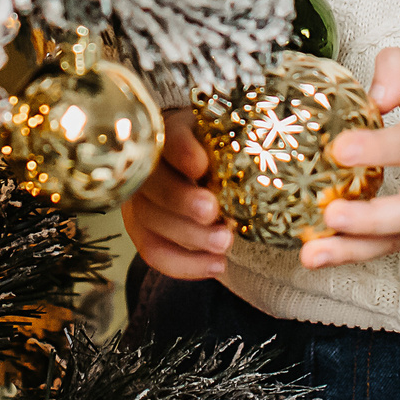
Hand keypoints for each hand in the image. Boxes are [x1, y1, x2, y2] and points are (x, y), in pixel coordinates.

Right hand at [122, 109, 233, 279]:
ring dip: (190, 237)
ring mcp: (139, 200)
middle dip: (183, 201)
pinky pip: (154, 252)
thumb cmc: (216, 156)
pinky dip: (185, 265)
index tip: (201, 166)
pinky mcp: (141, 231)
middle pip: (152, 183)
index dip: (181, 152)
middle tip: (214, 213)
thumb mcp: (224, 144)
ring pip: (151, 220)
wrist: (201, 174)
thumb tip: (260, 161)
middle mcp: (146, 167)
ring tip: (224, 243)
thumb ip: (232, 150)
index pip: (167, 138)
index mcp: (170, 134)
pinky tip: (216, 265)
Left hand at [302, 47, 399, 269]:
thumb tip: (371, 96)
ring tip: (314, 254)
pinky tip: (321, 254)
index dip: (379, 148)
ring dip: (354, 250)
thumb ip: (399, 71)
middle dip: (371, 218)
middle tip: (332, 213)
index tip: (341, 149)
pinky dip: (355, 253)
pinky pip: (390, 246)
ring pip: (399, 238)